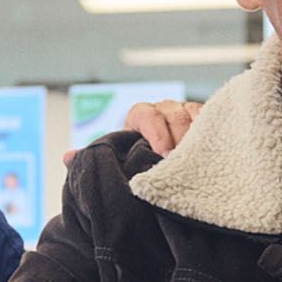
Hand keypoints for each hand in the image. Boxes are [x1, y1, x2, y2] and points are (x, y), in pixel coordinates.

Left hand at [61, 99, 201, 163]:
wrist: (154, 170)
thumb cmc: (132, 164)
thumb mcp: (113, 161)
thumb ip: (94, 158)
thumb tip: (67, 157)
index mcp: (138, 117)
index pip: (144, 114)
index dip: (154, 131)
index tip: (162, 152)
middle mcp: (162, 111)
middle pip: (171, 112)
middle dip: (177, 134)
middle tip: (181, 157)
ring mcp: (184, 115)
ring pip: (191, 114)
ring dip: (195, 133)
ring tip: (198, 155)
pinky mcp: (203, 122)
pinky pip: (209, 118)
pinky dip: (211, 129)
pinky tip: (214, 146)